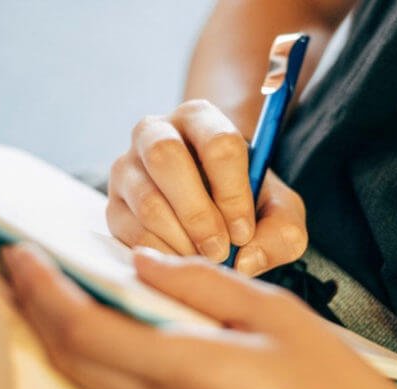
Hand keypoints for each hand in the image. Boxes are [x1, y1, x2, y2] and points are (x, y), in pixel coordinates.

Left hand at [2, 244, 396, 388]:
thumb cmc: (332, 384)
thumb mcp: (275, 313)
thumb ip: (202, 283)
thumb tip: (142, 264)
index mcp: (192, 372)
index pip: (86, 331)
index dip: (43, 292)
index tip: (19, 256)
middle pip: (72, 360)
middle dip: (35, 310)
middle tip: (20, 270)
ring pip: (90, 383)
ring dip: (63, 336)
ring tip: (53, 294)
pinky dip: (98, 362)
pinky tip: (103, 333)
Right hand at [107, 99, 306, 275]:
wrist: (211, 208)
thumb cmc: (246, 203)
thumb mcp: (280, 213)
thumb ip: (283, 232)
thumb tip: (245, 259)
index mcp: (201, 118)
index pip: (218, 143)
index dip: (233, 193)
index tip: (243, 231)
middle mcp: (156, 131)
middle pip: (166, 157)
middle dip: (198, 213)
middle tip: (220, 249)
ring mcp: (127, 167)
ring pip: (147, 200)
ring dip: (181, 238)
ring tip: (205, 258)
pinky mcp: (113, 204)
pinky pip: (131, 230)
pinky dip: (162, 253)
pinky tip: (183, 260)